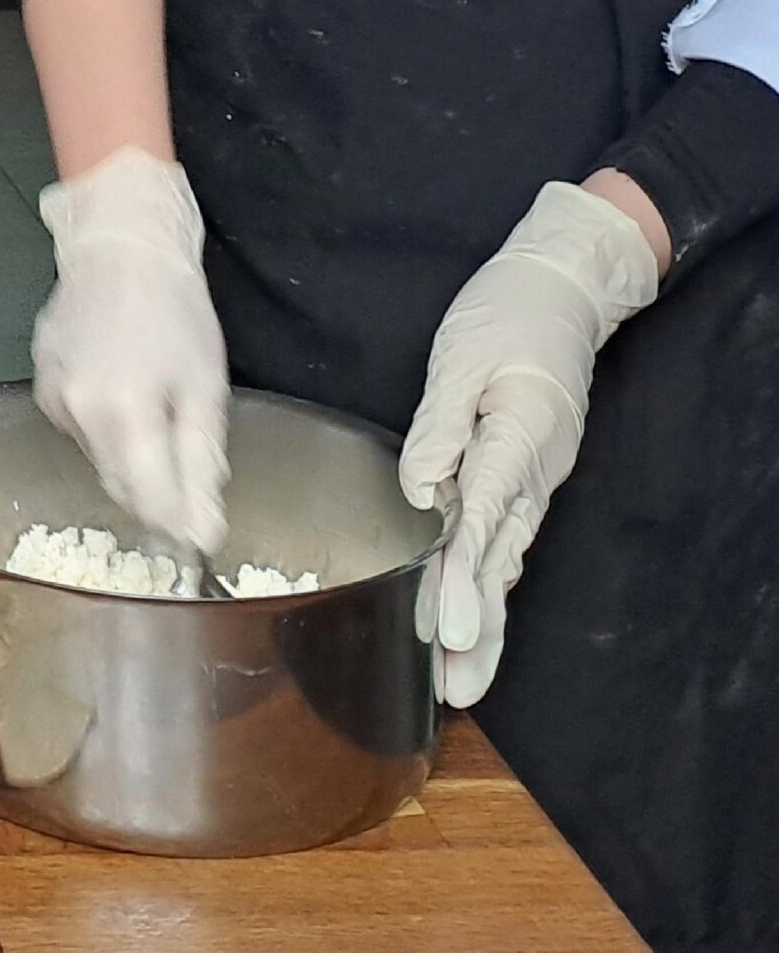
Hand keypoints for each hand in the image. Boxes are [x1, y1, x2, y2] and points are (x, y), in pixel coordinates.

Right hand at [31, 147, 230, 552]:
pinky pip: (80, 428)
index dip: (180, 524)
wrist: (120, 247)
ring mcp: (52, 399)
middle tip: (191, 484)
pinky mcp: (41, 386)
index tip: (206, 535)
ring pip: (100, 458)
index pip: (149, 501)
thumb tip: (205, 531)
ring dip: (132, 458)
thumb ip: (201, 464)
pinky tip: (125, 391)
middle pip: (120, 485)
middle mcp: (77, 414)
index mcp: (123, 414)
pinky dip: (107, 427)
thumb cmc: (175, 312)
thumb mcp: (205, 388)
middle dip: (157, 496)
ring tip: (159, 416)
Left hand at [399, 181, 657, 706]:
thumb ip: (440, 427)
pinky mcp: (522, 475)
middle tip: (458, 688)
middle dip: (480, 630)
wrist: (562, 291)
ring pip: (504, 560)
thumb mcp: (461, 358)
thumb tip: (419, 488)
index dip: (463, 582)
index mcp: (517, 440)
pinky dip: (485, 583)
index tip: (448, 631)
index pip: (482, 521)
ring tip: (461, 679)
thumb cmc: (507, 314)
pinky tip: (468, 622)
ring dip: (483, 620)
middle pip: (500, 562)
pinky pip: (502, 537)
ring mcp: (533, 478)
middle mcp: (532, 472)